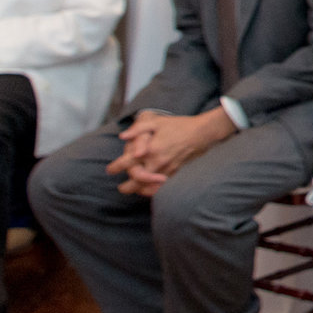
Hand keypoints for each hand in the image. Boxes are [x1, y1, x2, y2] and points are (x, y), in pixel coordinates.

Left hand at [107, 109, 234, 194]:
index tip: (110, 170)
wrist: (203, 132)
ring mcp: (167, 169)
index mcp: (149, 149)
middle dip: (126, 187)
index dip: (115, 168)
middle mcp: (157, 162)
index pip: (126, 163)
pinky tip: (149, 190)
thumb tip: (123, 137)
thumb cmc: (179, 125)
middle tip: (121, 188)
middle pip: (136, 181)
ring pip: (148, 186)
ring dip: (138, 190)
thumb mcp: (157, 121)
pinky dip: (153, 191)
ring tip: (133, 190)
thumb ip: (138, 129)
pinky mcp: (176, 173)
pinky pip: (161, 187)